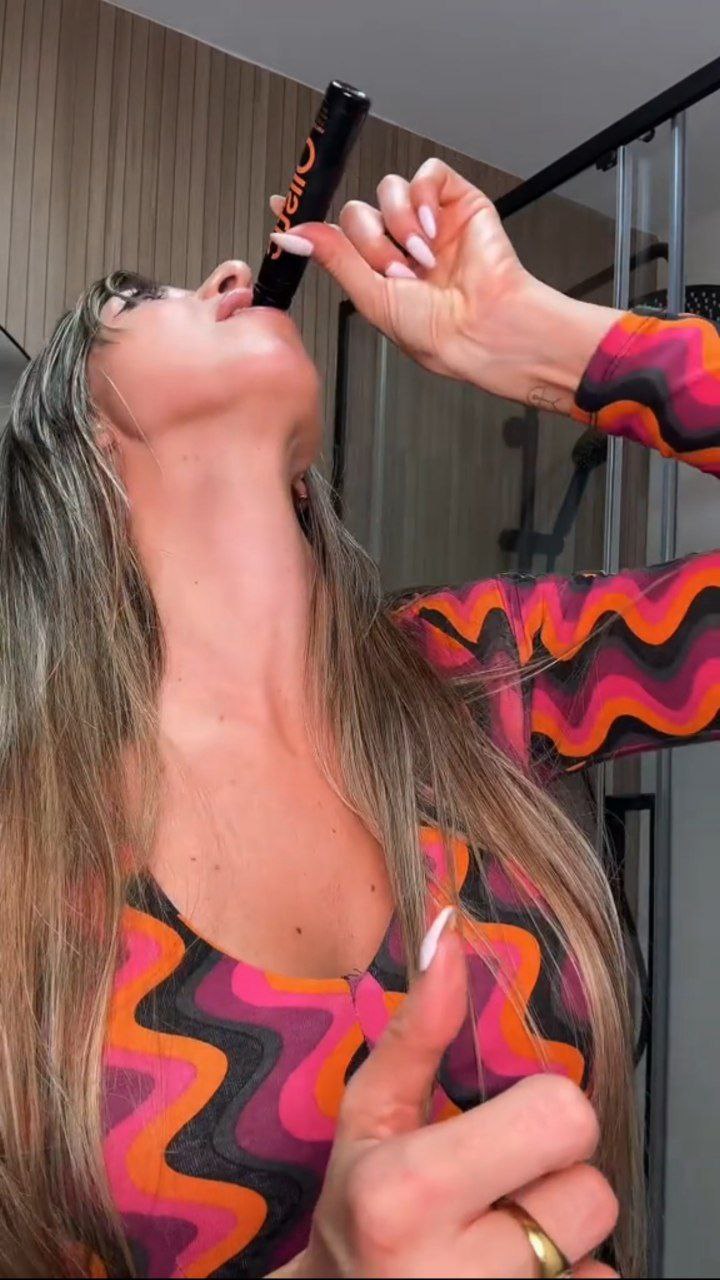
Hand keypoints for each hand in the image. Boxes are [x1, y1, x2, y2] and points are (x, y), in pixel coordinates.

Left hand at [269, 161, 621, 411]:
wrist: (482, 327)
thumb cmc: (436, 329)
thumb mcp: (369, 296)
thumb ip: (332, 257)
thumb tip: (293, 233)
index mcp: (375, 269)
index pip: (334, 232)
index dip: (308, 215)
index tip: (278, 202)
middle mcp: (398, 242)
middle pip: (358, 211)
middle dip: (372, 243)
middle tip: (395, 272)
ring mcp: (427, 219)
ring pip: (388, 190)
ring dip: (399, 225)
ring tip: (421, 259)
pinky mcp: (456, 201)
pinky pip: (426, 174)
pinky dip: (423, 199)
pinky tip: (432, 231)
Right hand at [293, 919, 617, 1277]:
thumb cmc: (359, 1210)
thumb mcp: (370, 1116)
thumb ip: (417, 1028)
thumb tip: (449, 931)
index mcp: (409, 1191)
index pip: (563, 1116)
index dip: (542, 1115)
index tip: (500, 1131)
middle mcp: (453, 1274)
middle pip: (594, 1191)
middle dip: (554, 1181)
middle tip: (502, 1190)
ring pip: (603, 1249)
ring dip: (562, 1236)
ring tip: (501, 1239)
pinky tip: (512, 1276)